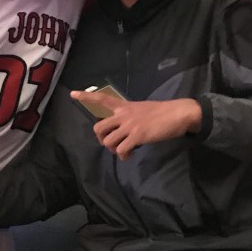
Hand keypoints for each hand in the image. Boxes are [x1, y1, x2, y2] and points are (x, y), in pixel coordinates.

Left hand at [71, 90, 200, 159]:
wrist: (179, 114)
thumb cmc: (163, 112)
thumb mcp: (142, 109)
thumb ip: (130, 117)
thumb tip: (125, 131)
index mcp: (125, 106)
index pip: (102, 98)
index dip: (86, 96)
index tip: (72, 94)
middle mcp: (124, 114)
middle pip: (98, 127)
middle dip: (101, 139)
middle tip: (111, 144)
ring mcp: (130, 125)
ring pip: (108, 141)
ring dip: (113, 150)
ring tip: (124, 151)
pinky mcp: (137, 136)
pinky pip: (121, 150)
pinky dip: (124, 156)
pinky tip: (130, 155)